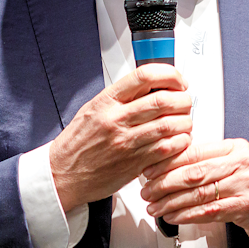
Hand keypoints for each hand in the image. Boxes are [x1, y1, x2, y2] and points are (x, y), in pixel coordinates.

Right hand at [49, 64, 192, 211]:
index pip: (144, 76)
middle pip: (162, 100)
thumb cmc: (79, 141)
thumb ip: (121, 96)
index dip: (169, 74)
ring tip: (184, 121)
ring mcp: (126, 142)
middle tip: (185, 100)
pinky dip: (180, 143)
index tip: (177, 80)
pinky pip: (166, 149)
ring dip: (185, 121)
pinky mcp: (134, 164)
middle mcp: (117, 119)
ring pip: (168, 125)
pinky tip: (179, 140)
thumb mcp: (94, 108)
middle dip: (182, 99)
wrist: (63, 173)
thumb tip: (152, 85)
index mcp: (107, 100)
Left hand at [140, 139, 248, 247]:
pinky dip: (188, 215)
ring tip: (155, 207)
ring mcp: (246, 183)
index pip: (194, 150)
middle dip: (164, 182)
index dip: (168, 161)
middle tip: (147, 190)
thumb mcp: (234, 167)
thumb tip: (169, 163)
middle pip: (194, 171)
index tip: (149, 169)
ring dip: (172, 202)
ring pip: (199, 192)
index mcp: (234, 147)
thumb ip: (209, 161)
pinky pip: (211, 210)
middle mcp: (241, 162)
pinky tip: (174, 217)